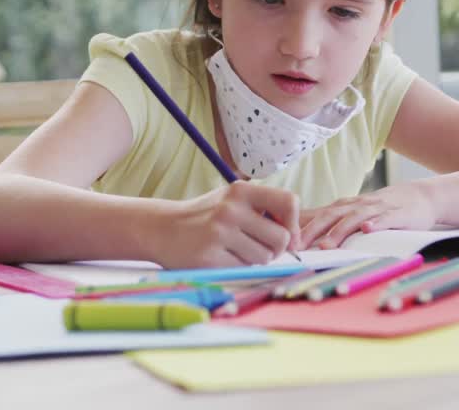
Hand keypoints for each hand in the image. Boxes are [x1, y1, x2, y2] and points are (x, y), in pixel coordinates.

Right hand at [155, 182, 300, 267]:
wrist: (162, 228)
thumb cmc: (207, 216)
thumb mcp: (233, 200)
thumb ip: (264, 210)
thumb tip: (296, 238)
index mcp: (241, 190)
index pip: (289, 201)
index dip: (294, 223)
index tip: (288, 235)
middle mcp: (231, 209)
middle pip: (281, 238)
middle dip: (276, 249)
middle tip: (259, 246)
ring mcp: (219, 233)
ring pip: (264, 257)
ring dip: (256, 259)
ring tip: (236, 249)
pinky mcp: (210, 257)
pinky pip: (243, 269)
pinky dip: (238, 267)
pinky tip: (222, 256)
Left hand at [299, 183, 437, 249]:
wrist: (421, 196)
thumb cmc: (384, 209)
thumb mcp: (356, 213)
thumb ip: (335, 222)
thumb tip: (305, 236)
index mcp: (345, 207)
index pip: (318, 215)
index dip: (301, 227)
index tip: (284, 242)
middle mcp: (358, 206)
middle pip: (330, 216)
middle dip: (312, 231)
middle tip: (297, 247)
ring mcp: (378, 210)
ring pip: (354, 219)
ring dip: (339, 232)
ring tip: (326, 245)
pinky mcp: (398, 215)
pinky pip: (386, 218)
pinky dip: (376, 223)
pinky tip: (368, 230)